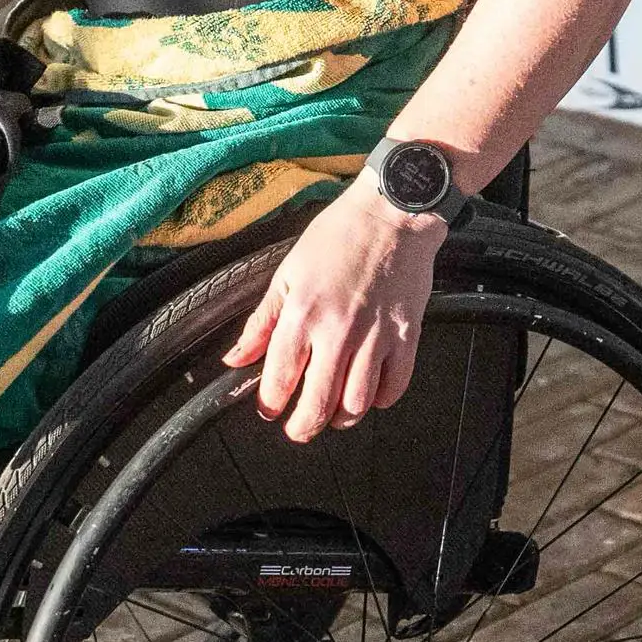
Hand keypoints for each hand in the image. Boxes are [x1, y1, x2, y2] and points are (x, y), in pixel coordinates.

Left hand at [226, 179, 440, 442]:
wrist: (393, 213)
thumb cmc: (339, 236)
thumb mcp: (288, 273)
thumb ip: (261, 322)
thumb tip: (235, 358)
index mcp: (302, 314)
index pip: (280, 379)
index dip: (271, 404)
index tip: (270, 409)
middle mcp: (338, 331)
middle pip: (318, 403)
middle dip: (303, 427)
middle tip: (299, 429)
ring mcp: (375, 336)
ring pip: (357, 404)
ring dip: (342, 418)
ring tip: (335, 414)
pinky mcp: (406, 335)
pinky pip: (394, 385)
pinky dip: (381, 399)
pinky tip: (371, 393)